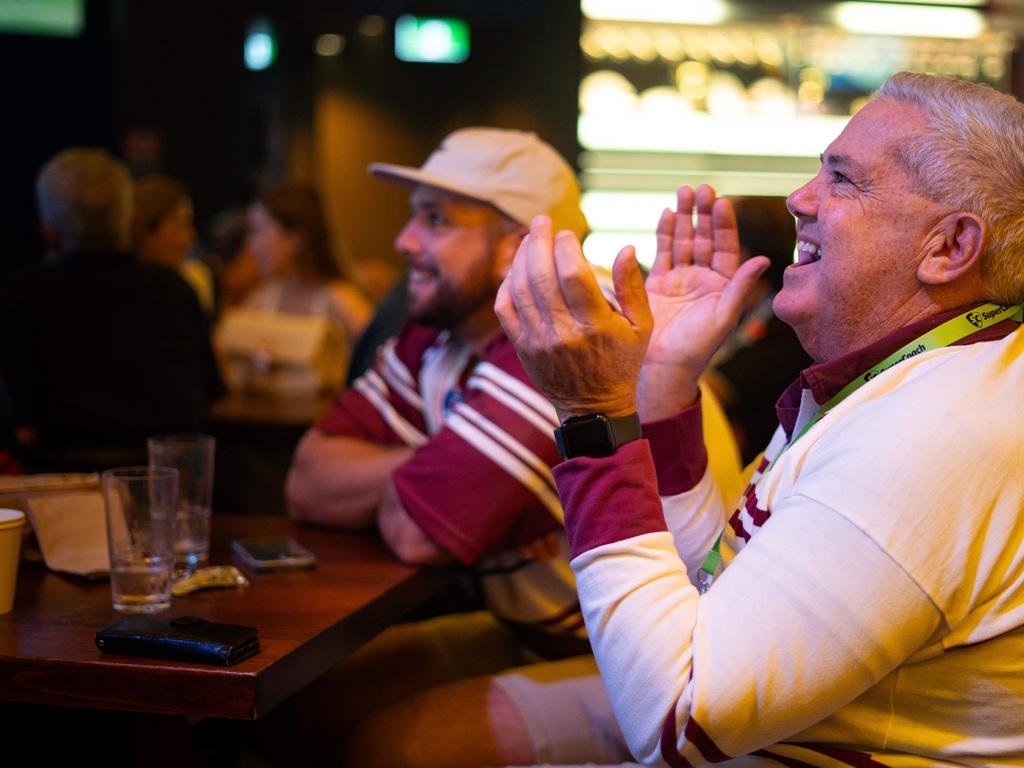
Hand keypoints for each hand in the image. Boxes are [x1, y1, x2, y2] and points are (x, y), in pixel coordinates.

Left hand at [495, 216, 651, 421]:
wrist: (593, 408)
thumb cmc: (622, 362)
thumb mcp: (642, 327)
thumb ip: (633, 286)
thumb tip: (626, 247)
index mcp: (595, 325)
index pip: (572, 274)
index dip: (566, 246)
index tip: (568, 233)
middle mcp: (562, 333)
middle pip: (541, 275)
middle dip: (539, 240)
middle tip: (542, 221)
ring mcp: (538, 341)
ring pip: (519, 288)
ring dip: (522, 257)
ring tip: (530, 238)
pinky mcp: (522, 347)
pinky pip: (504, 308)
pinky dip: (507, 283)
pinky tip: (517, 268)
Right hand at [639, 185, 768, 420]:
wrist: (664, 367)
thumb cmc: (698, 348)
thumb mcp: (725, 316)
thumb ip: (741, 286)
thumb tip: (764, 259)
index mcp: (723, 285)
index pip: (725, 247)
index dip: (724, 224)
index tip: (722, 202)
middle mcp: (703, 278)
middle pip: (703, 238)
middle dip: (703, 213)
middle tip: (702, 188)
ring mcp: (679, 279)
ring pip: (683, 240)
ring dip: (684, 217)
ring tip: (683, 192)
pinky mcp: (657, 284)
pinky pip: (663, 253)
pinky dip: (664, 233)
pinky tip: (667, 213)